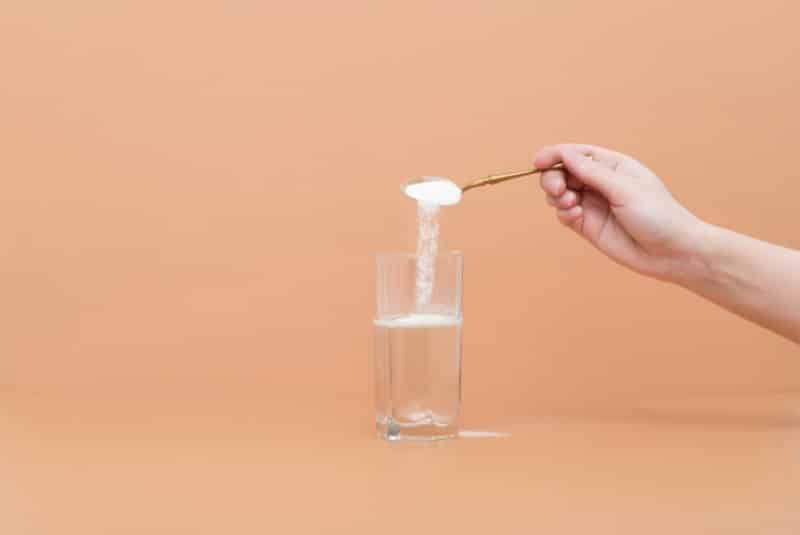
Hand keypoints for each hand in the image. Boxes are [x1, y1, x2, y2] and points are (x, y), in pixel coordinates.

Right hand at [535, 144, 705, 282]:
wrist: (671, 252)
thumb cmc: (657, 215)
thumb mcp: (624, 188)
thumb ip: (592, 172)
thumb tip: (565, 155)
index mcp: (612, 166)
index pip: (576, 154)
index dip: (555, 155)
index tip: (539, 162)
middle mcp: (600, 183)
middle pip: (563, 172)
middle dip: (553, 178)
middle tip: (558, 190)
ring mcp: (593, 205)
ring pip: (560, 193)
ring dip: (557, 196)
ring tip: (570, 204)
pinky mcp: (588, 226)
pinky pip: (565, 214)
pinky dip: (563, 213)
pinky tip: (576, 215)